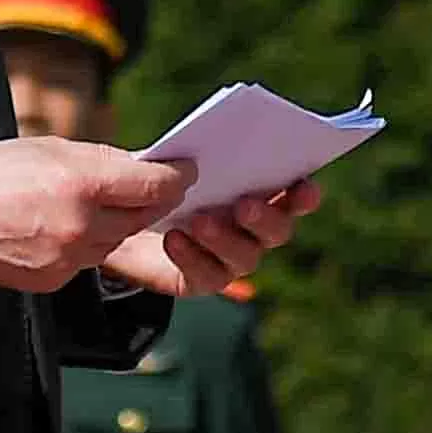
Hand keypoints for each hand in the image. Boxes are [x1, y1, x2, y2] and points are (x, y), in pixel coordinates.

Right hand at [0, 138, 193, 291]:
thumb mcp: (52, 148)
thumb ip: (103, 160)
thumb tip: (143, 167)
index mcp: (83, 182)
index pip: (154, 185)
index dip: (176, 177)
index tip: (185, 171)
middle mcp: (81, 225)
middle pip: (142, 216)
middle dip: (148, 201)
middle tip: (150, 186)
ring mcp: (68, 258)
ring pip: (115, 241)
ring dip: (115, 224)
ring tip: (93, 204)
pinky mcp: (54, 281)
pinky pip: (86, 261)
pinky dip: (85, 245)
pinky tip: (63, 228)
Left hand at [96, 177, 325, 301]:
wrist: (127, 218)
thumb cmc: (162, 180)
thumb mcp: (173, 159)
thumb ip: (192, 153)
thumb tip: (194, 156)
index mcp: (261, 192)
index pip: (296, 195)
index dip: (304, 194)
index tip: (303, 186)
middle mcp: (255, 229)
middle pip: (278, 230)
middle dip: (265, 218)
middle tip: (243, 204)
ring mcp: (232, 258)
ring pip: (247, 256)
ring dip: (226, 238)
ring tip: (199, 220)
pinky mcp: (204, 279)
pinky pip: (209, 275)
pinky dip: (193, 256)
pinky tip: (173, 239)